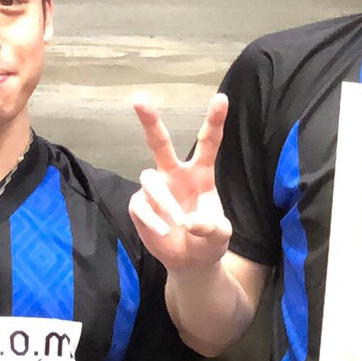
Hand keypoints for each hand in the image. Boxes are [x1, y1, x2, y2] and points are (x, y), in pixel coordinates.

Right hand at [131, 94, 231, 273]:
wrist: (190, 262)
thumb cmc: (209, 241)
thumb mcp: (220, 236)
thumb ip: (212, 228)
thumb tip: (190, 223)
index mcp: (201, 175)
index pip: (208, 143)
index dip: (214, 121)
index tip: (222, 98)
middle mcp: (175, 175)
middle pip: (160, 143)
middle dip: (150, 121)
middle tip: (139, 98)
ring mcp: (155, 189)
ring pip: (150, 180)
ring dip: (164, 201)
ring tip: (177, 223)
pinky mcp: (139, 205)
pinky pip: (141, 205)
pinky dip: (153, 220)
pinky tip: (163, 231)